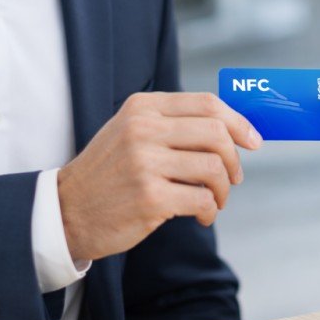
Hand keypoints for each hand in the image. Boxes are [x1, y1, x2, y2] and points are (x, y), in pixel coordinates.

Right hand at [57, 92, 261, 261]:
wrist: (66, 210)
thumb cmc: (110, 170)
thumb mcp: (133, 130)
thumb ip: (175, 123)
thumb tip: (232, 128)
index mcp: (144, 107)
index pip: (207, 104)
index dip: (238, 122)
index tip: (254, 140)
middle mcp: (144, 129)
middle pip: (216, 133)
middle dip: (234, 158)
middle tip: (233, 176)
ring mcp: (146, 163)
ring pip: (213, 168)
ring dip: (224, 188)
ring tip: (216, 199)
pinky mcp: (150, 198)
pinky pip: (202, 199)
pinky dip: (211, 210)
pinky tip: (202, 215)